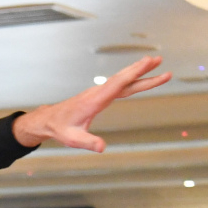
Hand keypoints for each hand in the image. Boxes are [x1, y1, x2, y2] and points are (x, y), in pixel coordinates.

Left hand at [13, 56, 170, 151]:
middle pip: (123, 78)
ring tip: (156, 62)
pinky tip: (140, 75)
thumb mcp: (73, 139)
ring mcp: (99, 92)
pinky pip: (118, 84)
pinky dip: (131, 78)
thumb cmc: (60, 129)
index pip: (117, 84)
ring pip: (122, 79)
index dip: (133, 73)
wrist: (49, 120)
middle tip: (159, 59)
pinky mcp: (99, 95)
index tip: (147, 63)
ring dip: (139, 71)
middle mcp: (98, 93)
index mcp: (94, 101)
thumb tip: (102, 147)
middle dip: (141, 69)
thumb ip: (88, 142)